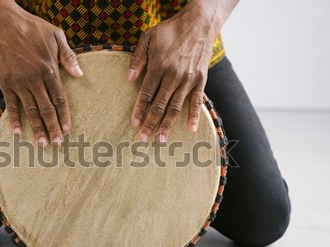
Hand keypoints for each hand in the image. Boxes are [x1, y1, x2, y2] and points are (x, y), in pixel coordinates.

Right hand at [0, 0, 83, 145]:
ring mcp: (18, 83)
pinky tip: (18, 133)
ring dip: (37, 129)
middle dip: (53, 128)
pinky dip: (14, 119)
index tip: (68, 129)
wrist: (4, 22)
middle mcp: (34, 79)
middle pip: (46, 109)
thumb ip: (68, 57)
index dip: (64, 115)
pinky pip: (11, 105)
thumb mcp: (56, 36)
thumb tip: (80, 75)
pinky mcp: (5, 83)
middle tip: (58, 144)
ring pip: (30, 110)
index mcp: (49, 70)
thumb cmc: (33, 28)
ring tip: (42, 144)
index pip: (59, 98)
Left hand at [127, 0, 237, 141]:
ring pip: (176, 107)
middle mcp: (174, 75)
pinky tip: (190, 130)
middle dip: (150, 123)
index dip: (140, 109)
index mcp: (159, 66)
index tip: (134, 123)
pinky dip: (194, 116)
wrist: (199, 24)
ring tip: (161, 140)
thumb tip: (128, 78)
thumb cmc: (170, 31)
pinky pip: (197, 102)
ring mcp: (188, 80)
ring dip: (168, 125)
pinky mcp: (200, 81)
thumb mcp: (148, 38)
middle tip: (143, 138)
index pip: (147, 93)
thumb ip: (138, 58)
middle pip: (160, 104)